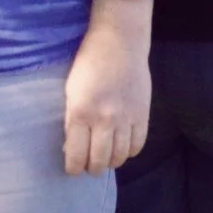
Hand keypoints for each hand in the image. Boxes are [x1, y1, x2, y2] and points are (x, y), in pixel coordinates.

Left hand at [63, 1, 149, 175]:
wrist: (119, 43)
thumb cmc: (88, 64)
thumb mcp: (70, 91)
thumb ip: (71, 119)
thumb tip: (71, 147)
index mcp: (80, 112)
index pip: (76, 155)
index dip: (73, 168)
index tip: (72, 170)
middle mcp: (104, 120)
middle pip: (99, 161)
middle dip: (91, 169)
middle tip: (88, 167)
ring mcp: (125, 118)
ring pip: (120, 156)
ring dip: (111, 161)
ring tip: (105, 159)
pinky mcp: (143, 115)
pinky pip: (138, 145)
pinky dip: (130, 152)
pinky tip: (122, 148)